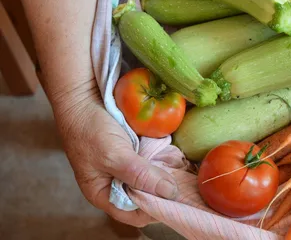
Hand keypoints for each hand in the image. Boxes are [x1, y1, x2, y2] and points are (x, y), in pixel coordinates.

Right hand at [52, 80, 177, 226]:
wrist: (82, 98)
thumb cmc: (89, 130)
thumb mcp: (114, 156)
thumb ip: (140, 176)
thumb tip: (170, 193)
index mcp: (104, 194)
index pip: (134, 215)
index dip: (155, 210)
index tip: (177, 200)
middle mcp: (117, 183)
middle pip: (147, 197)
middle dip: (165, 192)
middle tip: (186, 184)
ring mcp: (127, 166)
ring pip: (152, 179)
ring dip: (167, 175)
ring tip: (186, 171)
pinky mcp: (135, 151)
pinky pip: (153, 161)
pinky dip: (165, 159)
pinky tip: (177, 156)